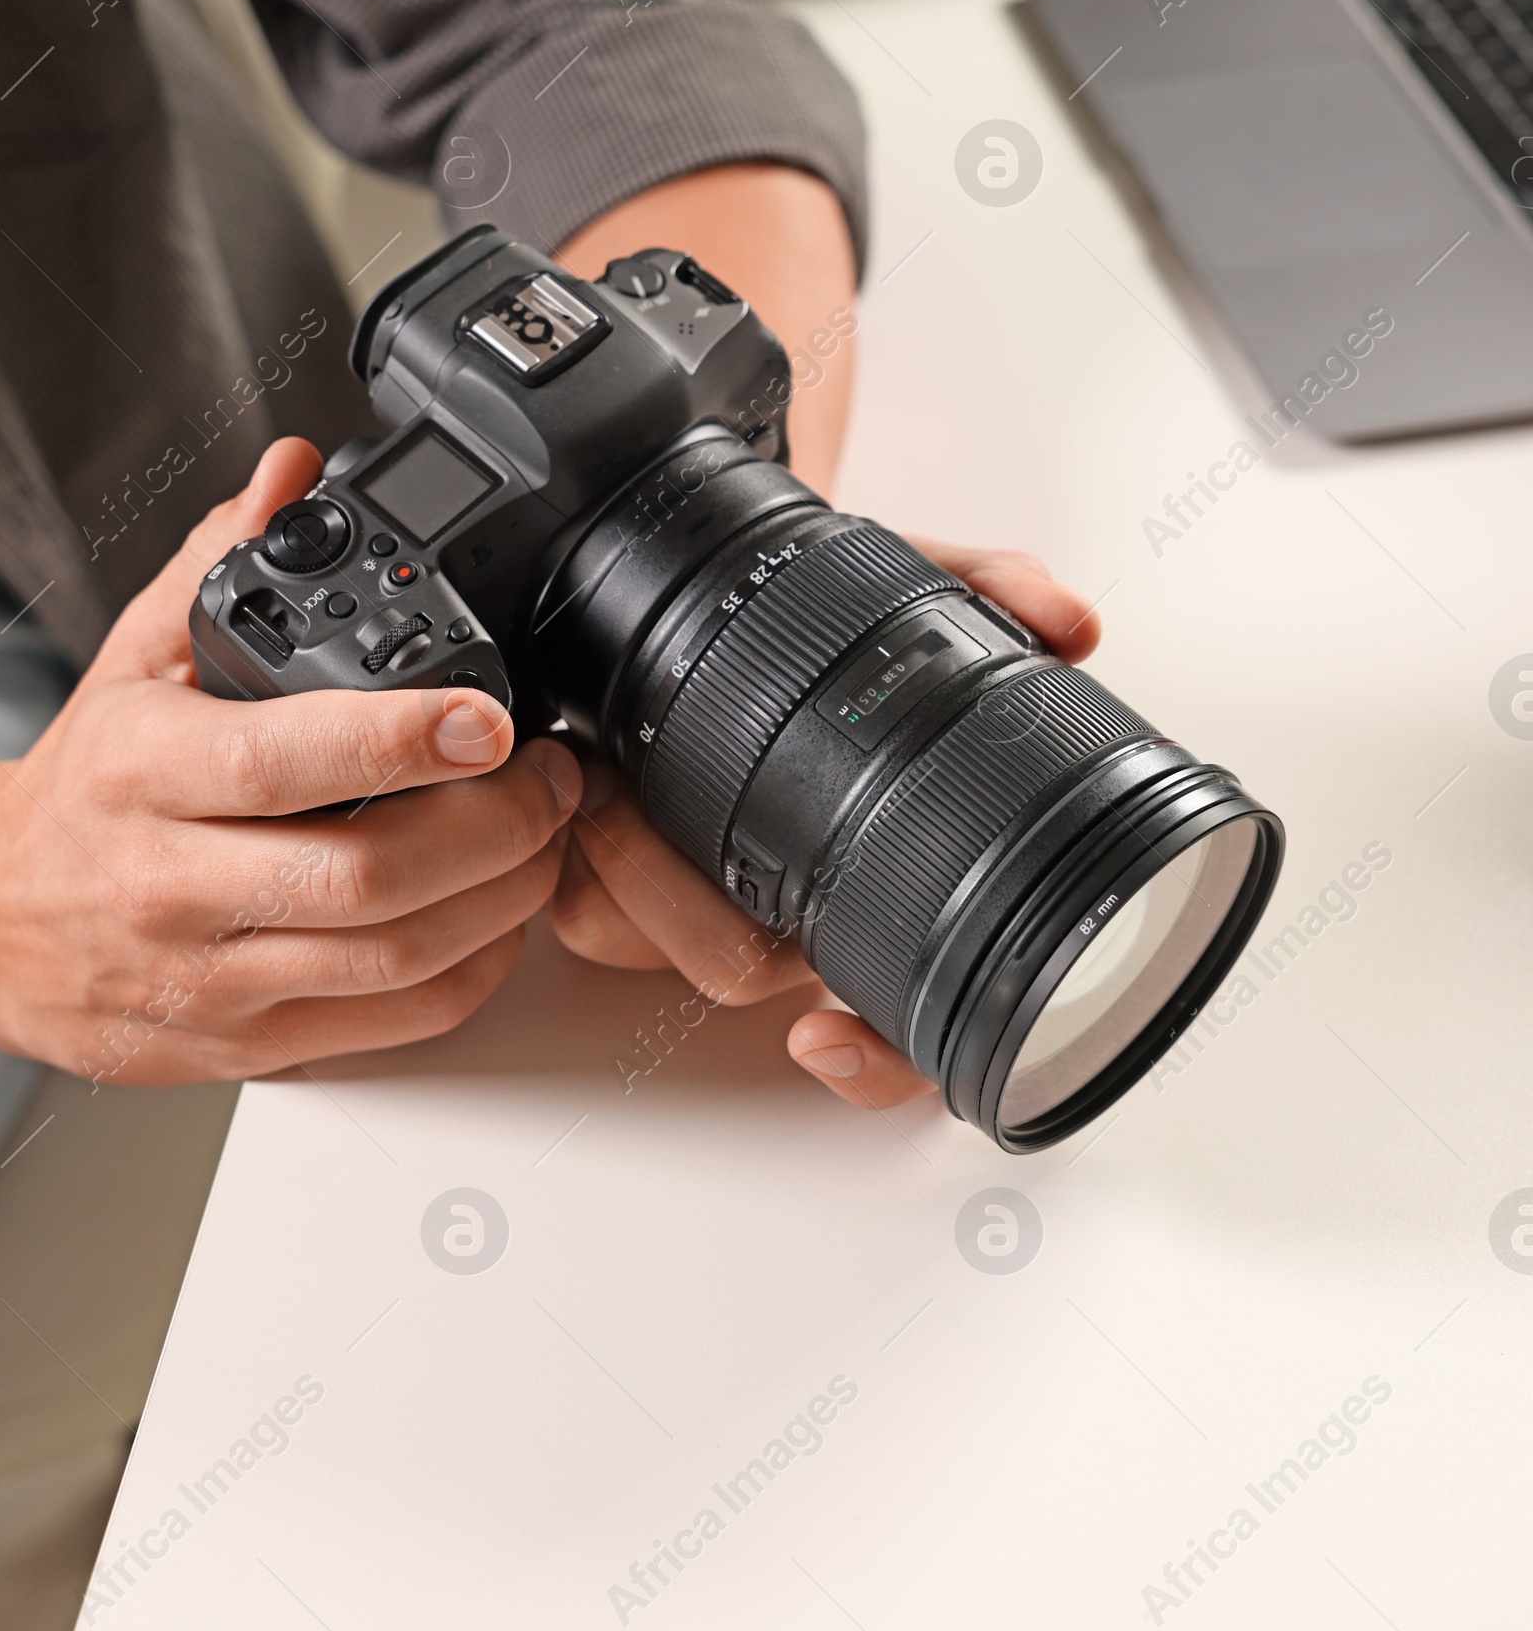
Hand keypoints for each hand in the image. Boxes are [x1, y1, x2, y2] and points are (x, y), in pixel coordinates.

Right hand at [0, 439, 580, 1083]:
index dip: (405, 740)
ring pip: (393, 957)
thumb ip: (225, 553)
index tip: (491, 717)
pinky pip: (388, 1022)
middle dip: (497, 826)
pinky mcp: (239, 1044)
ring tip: (547, 838)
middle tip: (553, 777)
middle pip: (368, 874)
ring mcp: (208, 975)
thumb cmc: (84, 785)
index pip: (287, 758)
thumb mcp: (136, 653)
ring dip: (504, 899)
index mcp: (146, 769)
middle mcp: (172, 881)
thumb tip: (296, 467)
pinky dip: (469, 971)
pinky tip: (496, 917)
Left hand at [548, 539, 1100, 1112]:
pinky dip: (573, 865)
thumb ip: (987, 587)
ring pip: (647, 953)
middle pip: (742, 978)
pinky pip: (584, 925)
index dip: (874, 1064)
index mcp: (864, 879)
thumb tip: (1069, 620)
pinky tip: (570, 796)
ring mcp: (691, 910)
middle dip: (676, 892)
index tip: (821, 1038)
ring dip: (617, 866)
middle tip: (635, 796)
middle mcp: (786, 914)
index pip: (901, 1032)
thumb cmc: (820, 617)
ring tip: (603, 773)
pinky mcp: (603, 895)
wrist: (711, 590)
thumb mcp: (902, 576)